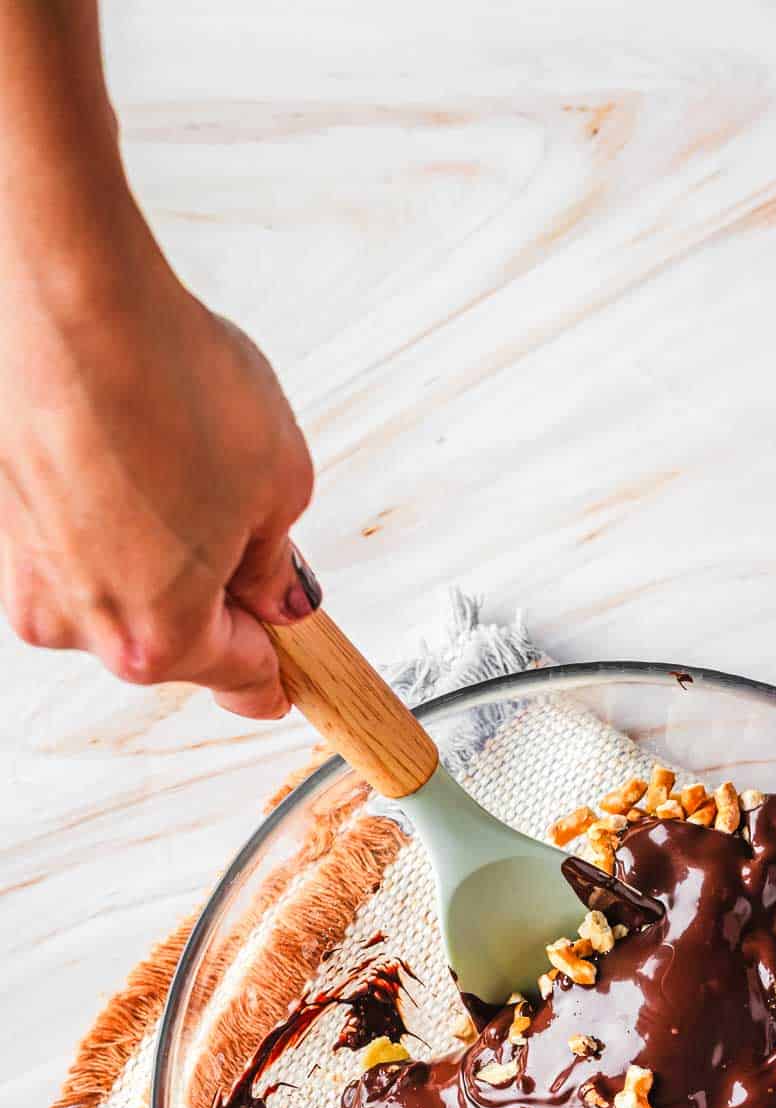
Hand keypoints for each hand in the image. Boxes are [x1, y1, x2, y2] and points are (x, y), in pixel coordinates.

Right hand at [0, 255, 315, 718]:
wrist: (66, 296)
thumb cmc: (164, 380)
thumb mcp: (279, 483)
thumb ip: (277, 561)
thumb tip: (275, 592)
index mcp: (157, 639)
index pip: (237, 675)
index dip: (273, 670)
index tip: (284, 681)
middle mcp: (79, 624)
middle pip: (171, 638)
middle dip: (213, 596)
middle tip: (244, 527)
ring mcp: (27, 575)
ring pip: (116, 589)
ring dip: (154, 551)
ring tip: (174, 463)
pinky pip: (72, 541)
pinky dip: (104, 513)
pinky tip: (124, 450)